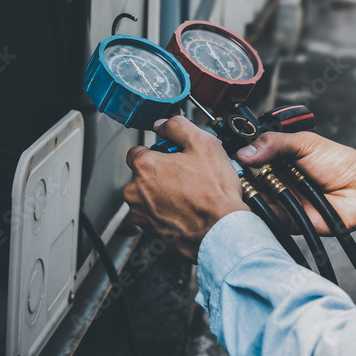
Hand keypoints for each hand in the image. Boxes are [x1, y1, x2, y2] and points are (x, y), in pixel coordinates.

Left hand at [123, 116, 248, 262]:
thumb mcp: (203, 144)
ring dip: (162, 193)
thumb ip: (177, 127)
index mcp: (144, 167)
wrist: (220, 231)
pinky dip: (165, 212)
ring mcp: (141, 214)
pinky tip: (185, 210)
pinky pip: (153, 215)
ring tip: (188, 194)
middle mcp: (135, 191)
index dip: (157, 151)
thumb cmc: (213, 194)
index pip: (136, 151)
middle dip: (161, 173)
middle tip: (186, 176)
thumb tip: (163, 124)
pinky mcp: (149, 231)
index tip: (172, 156)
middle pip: (143, 175)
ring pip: (147, 196)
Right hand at [236, 131, 355, 233]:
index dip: (238, 158)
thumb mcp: (305, 143)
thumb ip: (274, 143)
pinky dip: (259, 212)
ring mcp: (279, 198)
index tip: (227, 157)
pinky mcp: (286, 218)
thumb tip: (244, 152)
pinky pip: (266, 217)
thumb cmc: (340, 163)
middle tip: (236, 174)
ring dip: (246, 194)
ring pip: (252, 198)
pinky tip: (254, 203)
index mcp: (277, 158)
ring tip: (242, 188)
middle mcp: (275, 178)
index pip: (249, 157)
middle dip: (239, 177)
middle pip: (246, 179)